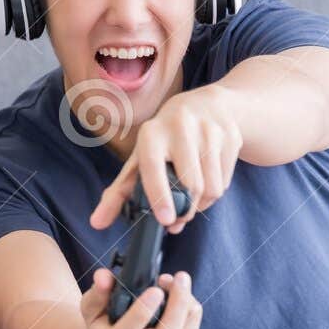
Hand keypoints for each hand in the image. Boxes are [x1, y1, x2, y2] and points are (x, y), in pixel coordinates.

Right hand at [77, 266, 201, 328]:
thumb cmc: (104, 328)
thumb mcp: (91, 310)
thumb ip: (97, 292)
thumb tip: (103, 276)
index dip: (141, 313)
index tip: (154, 290)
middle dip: (178, 304)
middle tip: (179, 277)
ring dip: (184, 300)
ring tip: (169, 282)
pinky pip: (193, 328)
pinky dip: (190, 308)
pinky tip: (178, 298)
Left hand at [90, 84, 242, 234]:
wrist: (209, 105)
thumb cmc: (166, 138)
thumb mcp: (141, 158)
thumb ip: (119, 192)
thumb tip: (97, 222)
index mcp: (152, 132)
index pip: (154, 166)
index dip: (159, 195)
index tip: (166, 220)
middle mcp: (180, 126)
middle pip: (190, 185)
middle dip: (185, 210)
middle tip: (178, 219)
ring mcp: (209, 130)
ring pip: (211, 188)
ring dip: (201, 204)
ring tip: (191, 198)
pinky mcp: (231, 136)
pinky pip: (225, 182)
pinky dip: (215, 192)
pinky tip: (207, 181)